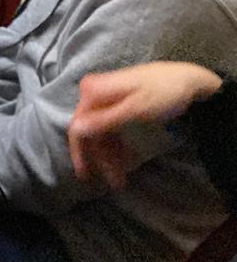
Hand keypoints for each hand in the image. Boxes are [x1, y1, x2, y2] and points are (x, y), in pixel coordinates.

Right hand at [69, 62, 221, 187]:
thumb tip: (75, 128)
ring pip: (100, 131)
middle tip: (116, 181)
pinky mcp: (115, 103)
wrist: (186, 79)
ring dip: (110, 154)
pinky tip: (127, 159)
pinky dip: (117, 144)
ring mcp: (103, 98)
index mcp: (92, 92)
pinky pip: (110, 127)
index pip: (78, 127)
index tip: (88, 176)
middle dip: (101, 158)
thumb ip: (104, 120)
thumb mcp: (135, 110)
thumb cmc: (162, 93)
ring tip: (123, 175)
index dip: (82, 154)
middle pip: (90, 131)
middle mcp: (92, 94)